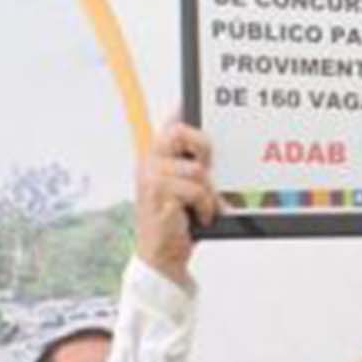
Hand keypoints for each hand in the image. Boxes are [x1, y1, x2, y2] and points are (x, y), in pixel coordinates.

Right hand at [136, 119, 217, 287]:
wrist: (162, 258)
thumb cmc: (178, 224)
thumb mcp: (187, 192)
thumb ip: (193, 168)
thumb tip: (212, 150)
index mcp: (154, 159)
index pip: (170, 125)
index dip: (183, 110)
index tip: (192, 102)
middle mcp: (148, 164)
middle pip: (178, 132)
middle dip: (202, 146)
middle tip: (210, 166)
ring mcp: (151, 178)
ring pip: (196, 169)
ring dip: (208, 192)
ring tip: (204, 208)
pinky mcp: (159, 194)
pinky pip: (196, 189)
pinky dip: (205, 206)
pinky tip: (201, 218)